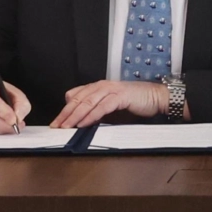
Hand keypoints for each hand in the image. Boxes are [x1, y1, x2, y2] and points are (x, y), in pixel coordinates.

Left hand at [50, 80, 173, 128]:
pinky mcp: (120, 96)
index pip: (75, 96)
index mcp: (98, 87)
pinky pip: (102, 106)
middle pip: (78, 99)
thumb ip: (96, 111)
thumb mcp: (110, 108)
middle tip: (56, 126)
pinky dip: (91, 115)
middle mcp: (102, 85)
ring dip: (75, 115)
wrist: (155, 97)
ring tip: (66, 126)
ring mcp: (111, 89)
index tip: (56, 123)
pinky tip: (83, 123)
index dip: (64, 109)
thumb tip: (80, 121)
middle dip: (65, 114)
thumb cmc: (134, 103)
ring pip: (88, 102)